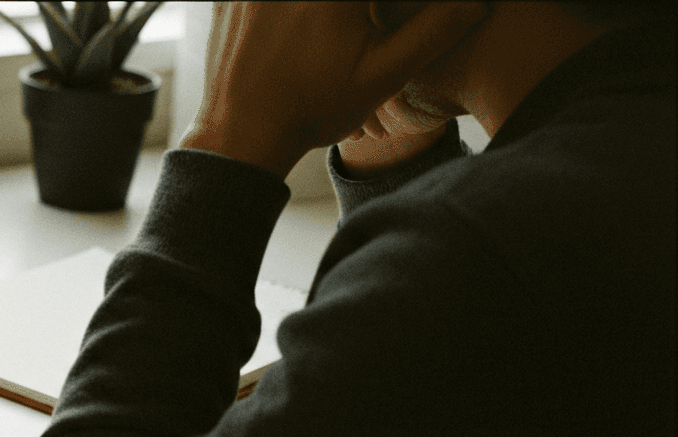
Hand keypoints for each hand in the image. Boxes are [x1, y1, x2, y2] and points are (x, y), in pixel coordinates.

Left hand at [179, 2, 487, 178]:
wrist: (242, 137)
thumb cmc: (313, 110)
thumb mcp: (385, 74)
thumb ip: (435, 30)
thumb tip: (479, 2)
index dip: (381, 9)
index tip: (377, 22)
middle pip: (347, 0)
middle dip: (356, 11)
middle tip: (359, 29)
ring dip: (323, 13)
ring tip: (330, 34)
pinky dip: (286, 9)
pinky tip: (298, 30)